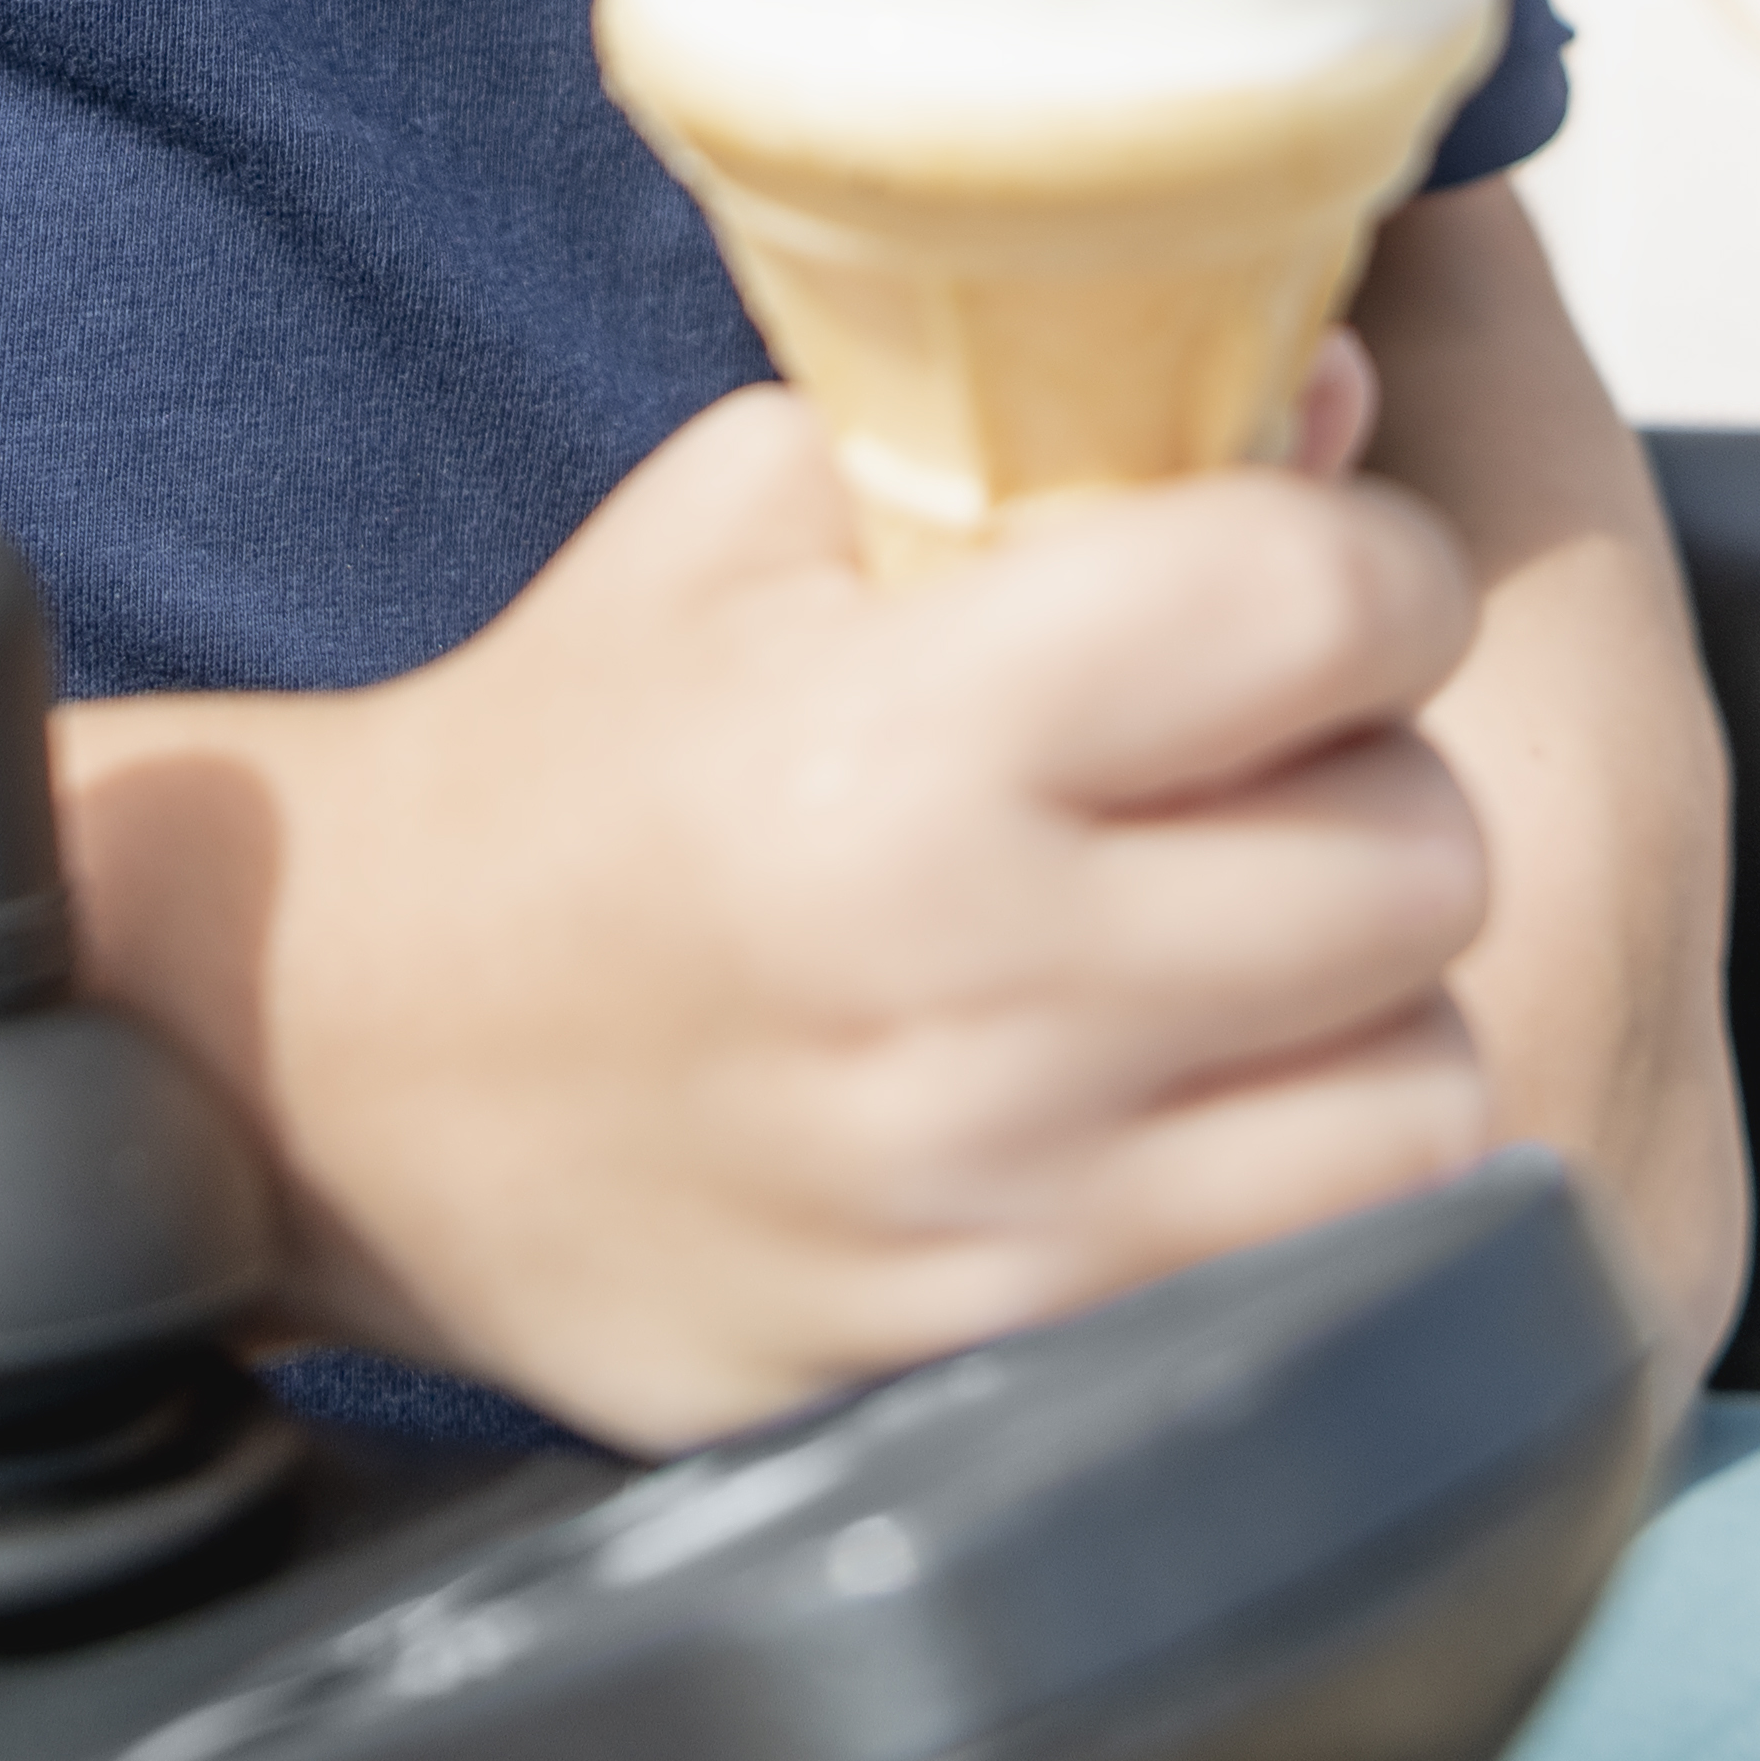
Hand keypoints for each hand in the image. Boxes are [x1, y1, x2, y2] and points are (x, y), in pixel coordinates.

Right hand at [173, 381, 1502, 1447]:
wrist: (340, 1062)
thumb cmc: (567, 763)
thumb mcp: (754, 521)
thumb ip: (1038, 437)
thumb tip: (1332, 401)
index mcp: (902, 734)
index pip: (1326, 604)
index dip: (1372, 564)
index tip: (1323, 576)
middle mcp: (966, 982)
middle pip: (1420, 857)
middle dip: (1373, 782)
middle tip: (1262, 772)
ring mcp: (990, 1202)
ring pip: (1413, 1092)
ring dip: (1359, 1006)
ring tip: (1237, 952)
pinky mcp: (994, 1358)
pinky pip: (1311, 1266)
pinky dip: (1294, 1173)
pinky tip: (1182, 1096)